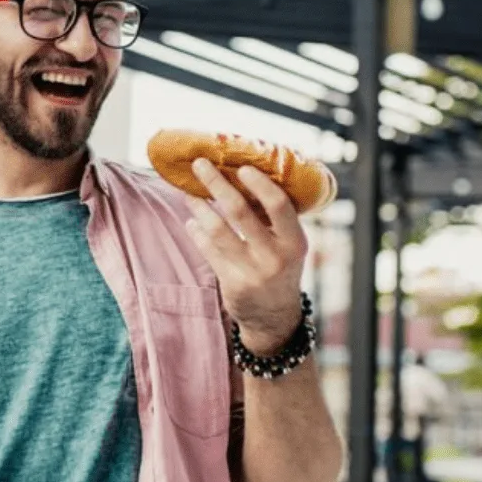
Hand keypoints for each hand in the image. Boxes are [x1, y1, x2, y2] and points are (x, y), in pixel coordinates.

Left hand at [183, 158, 308, 354]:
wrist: (274, 317)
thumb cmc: (280, 268)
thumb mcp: (289, 245)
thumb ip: (274, 218)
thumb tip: (242, 174)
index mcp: (295, 241)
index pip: (279, 205)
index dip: (259, 184)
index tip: (240, 166)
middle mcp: (275, 256)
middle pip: (239, 211)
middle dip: (216, 184)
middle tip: (199, 164)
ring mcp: (252, 271)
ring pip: (217, 229)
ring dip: (198, 206)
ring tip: (186, 192)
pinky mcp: (232, 283)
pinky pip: (208, 250)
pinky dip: (197, 231)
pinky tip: (192, 222)